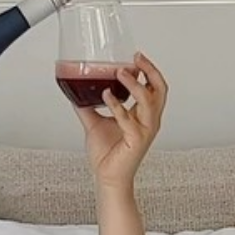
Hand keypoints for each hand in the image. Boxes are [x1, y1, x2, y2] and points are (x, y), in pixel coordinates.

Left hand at [74, 53, 167, 189]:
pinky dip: (117, 106)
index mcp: (144, 115)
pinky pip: (129, 119)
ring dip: (134, 84)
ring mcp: (145, 131)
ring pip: (148, 101)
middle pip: (160, 89)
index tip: (135, 57)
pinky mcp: (136, 141)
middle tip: (136, 58)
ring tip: (120, 72)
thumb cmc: (107, 155)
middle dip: (150, 70)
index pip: (155, 88)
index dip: (148, 71)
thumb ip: (88, 107)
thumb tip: (75, 92)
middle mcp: (149, 121)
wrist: (106, 177)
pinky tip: (106, 95)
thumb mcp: (94, 123)